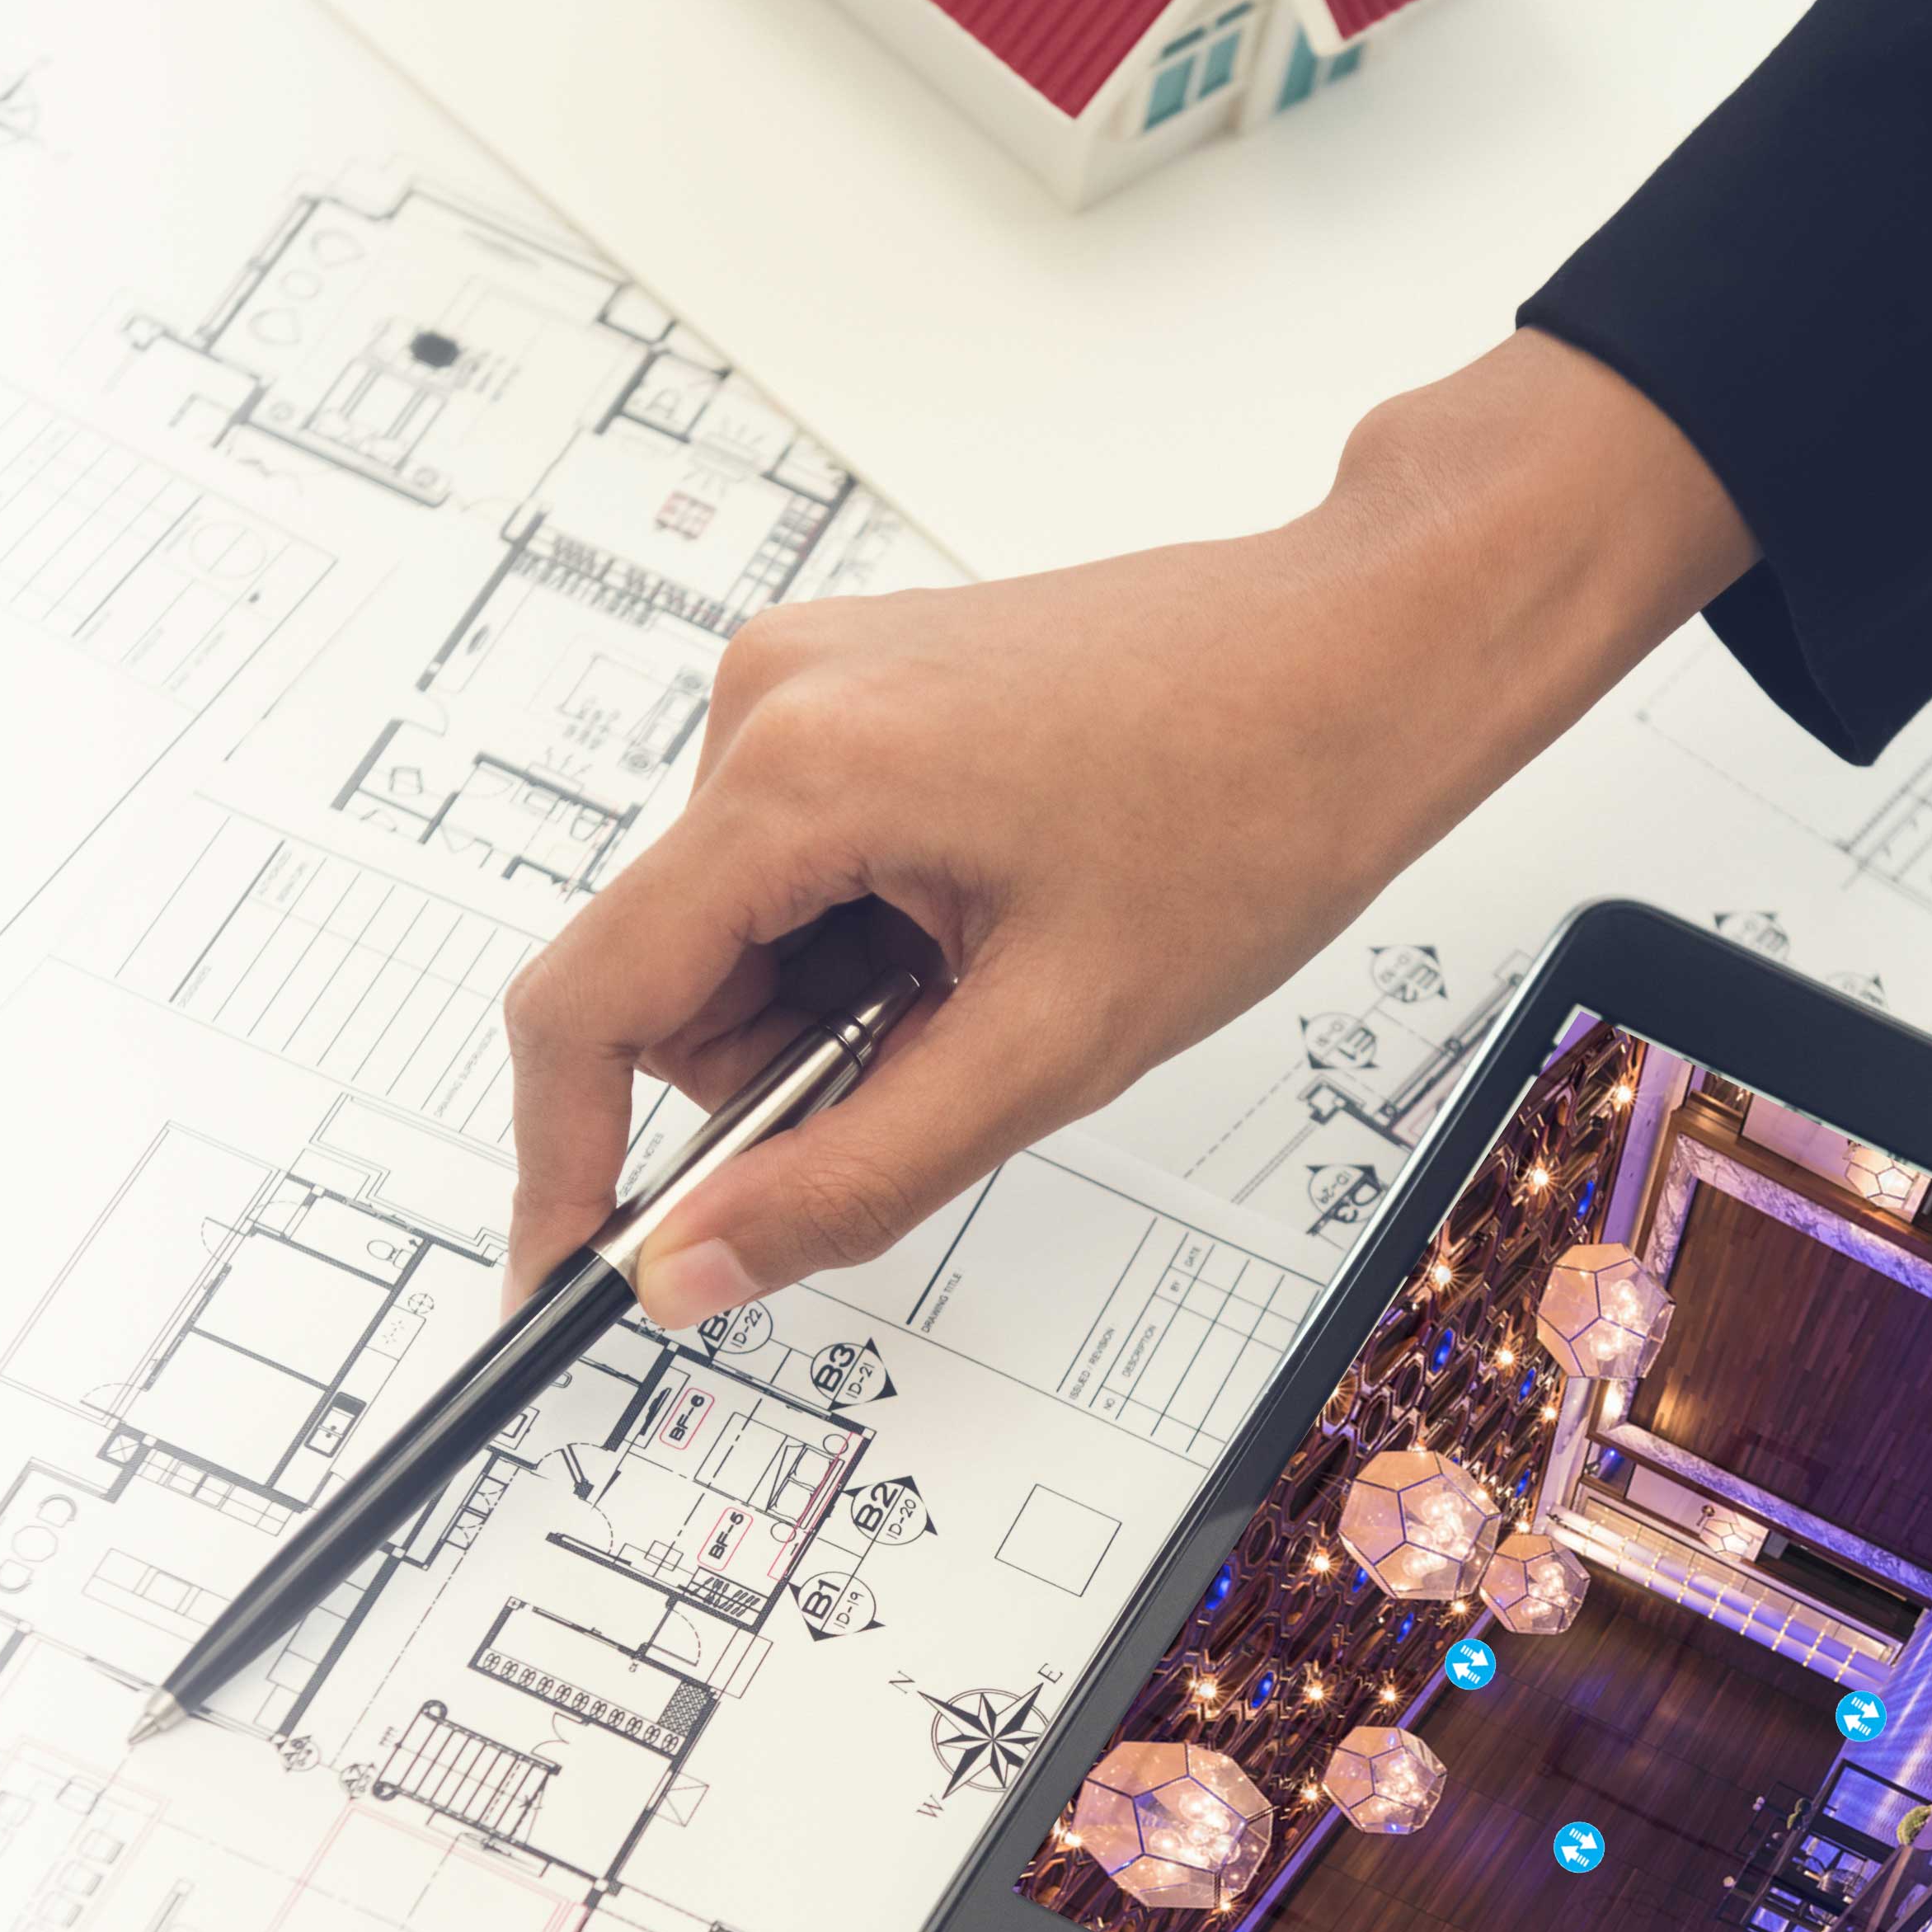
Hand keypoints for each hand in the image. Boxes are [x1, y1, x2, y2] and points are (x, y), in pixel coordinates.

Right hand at [497, 332, 1752, 1318]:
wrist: (1367, 653)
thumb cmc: (1255, 810)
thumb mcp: (1049, 1047)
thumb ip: (850, 1177)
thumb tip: (688, 1272)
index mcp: (794, 772)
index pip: (587, 1005)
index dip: (565, 1165)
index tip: (570, 1278)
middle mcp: (767, 697)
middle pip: (668, 977)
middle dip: (781, 1067)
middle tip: (954, 1060)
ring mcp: (804, 677)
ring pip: (738, 933)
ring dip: (841, 999)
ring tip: (1004, 963)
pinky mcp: (849, 683)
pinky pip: (793, 864)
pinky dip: (870, 933)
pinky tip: (995, 909)